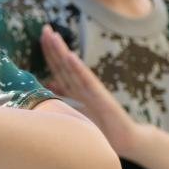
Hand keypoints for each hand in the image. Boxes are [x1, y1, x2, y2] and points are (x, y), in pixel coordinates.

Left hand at [40, 24, 139, 155]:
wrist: (126, 140)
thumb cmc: (100, 129)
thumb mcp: (76, 114)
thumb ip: (63, 99)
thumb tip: (46, 86)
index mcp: (74, 91)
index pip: (58, 68)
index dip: (49, 52)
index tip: (42, 35)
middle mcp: (81, 88)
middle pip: (63, 64)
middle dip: (53, 46)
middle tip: (44, 28)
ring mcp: (90, 91)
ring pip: (72, 69)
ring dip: (62, 51)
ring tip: (54, 36)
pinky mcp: (100, 98)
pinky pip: (86, 81)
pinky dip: (78, 68)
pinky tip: (71, 57)